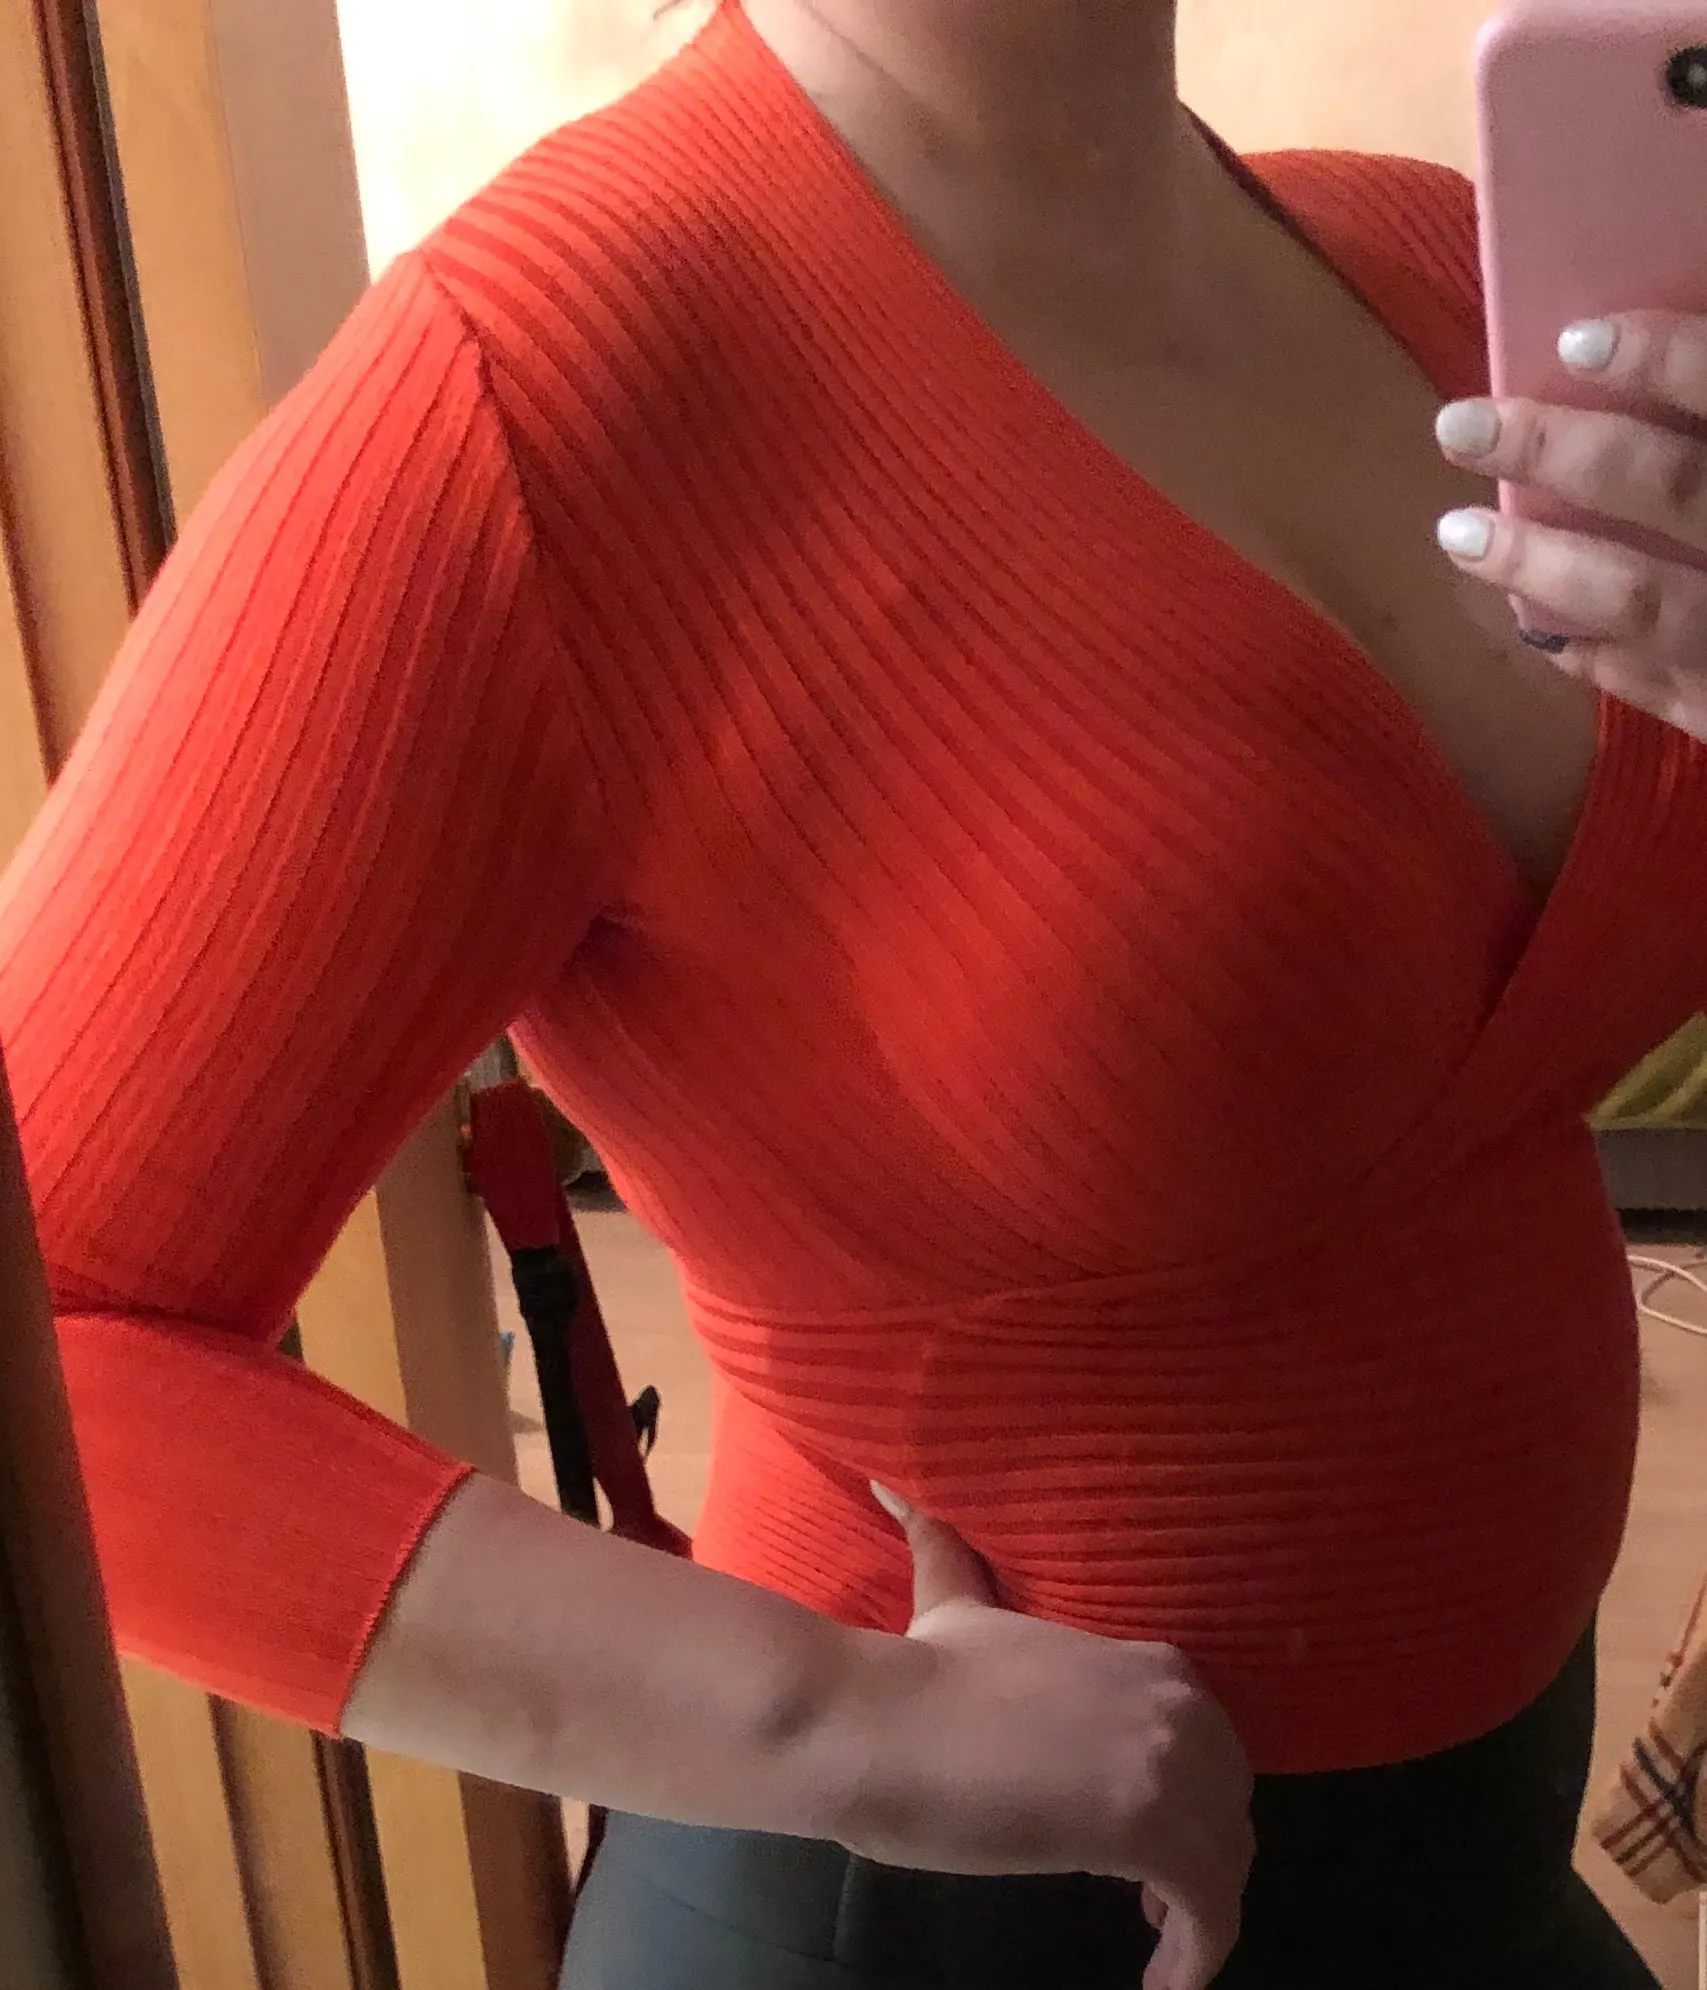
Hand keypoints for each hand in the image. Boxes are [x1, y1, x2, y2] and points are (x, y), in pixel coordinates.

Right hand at [832, 1486, 1253, 1989]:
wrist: (876, 1723)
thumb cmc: (913, 1678)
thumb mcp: (950, 1603)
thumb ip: (943, 1548)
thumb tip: (891, 1484)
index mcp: (1144, 1659)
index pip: (1209, 1743)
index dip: (1185, 1793)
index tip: (1144, 1836)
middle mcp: (1174, 1702)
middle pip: (1228, 1802)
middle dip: (1198, 1850)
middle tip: (1149, 1897)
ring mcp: (1167, 1762)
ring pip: (1227, 1859)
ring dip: (1200, 1910)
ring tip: (1159, 1945)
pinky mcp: (1151, 1828)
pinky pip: (1212, 1912)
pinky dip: (1201, 1958)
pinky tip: (1167, 1986)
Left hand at [1433, 311, 1706, 736]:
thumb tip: (1678, 368)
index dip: (1671, 362)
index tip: (1579, 338)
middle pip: (1678, 487)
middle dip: (1563, 453)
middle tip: (1460, 426)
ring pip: (1648, 601)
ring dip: (1540, 566)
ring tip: (1457, 534)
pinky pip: (1663, 689)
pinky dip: (1592, 655)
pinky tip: (1533, 623)